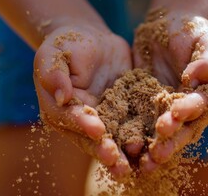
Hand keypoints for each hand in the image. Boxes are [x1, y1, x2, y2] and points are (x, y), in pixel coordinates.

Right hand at [34, 23, 131, 177]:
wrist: (92, 40)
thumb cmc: (67, 44)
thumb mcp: (55, 53)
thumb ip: (54, 73)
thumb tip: (61, 96)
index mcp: (59, 108)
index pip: (70, 118)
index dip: (83, 124)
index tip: (97, 130)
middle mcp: (80, 121)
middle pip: (90, 138)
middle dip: (104, 149)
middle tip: (116, 160)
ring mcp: (103, 119)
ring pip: (112, 139)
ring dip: (122, 153)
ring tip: (132, 166)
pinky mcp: (122, 113)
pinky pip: (132, 125)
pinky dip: (141, 137)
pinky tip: (154, 146)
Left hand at [133, 9, 207, 170]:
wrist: (169, 26)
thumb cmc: (193, 31)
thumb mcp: (206, 40)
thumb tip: (196, 78)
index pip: (200, 106)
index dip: (187, 112)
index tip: (173, 115)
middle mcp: (190, 108)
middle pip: (182, 129)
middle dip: (170, 142)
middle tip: (157, 154)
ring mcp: (167, 110)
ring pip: (162, 134)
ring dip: (153, 150)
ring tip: (141, 164)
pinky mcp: (147, 106)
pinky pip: (141, 123)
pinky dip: (134, 136)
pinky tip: (122, 147)